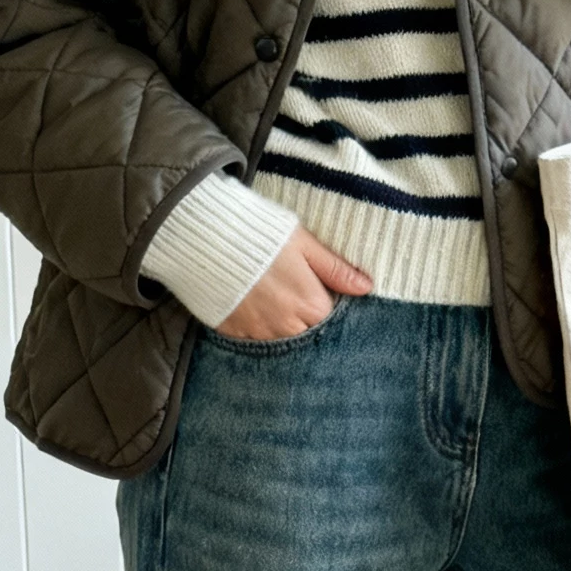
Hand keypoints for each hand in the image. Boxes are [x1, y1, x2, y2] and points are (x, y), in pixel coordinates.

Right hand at [216, 228, 370, 339]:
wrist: (204, 237)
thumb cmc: (259, 233)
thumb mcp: (303, 243)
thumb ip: (335, 269)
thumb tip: (366, 287)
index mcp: (311, 305)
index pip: (329, 314)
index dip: (321, 297)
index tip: (311, 282)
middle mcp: (287, 326)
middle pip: (306, 330)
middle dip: (302, 314)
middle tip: (286, 286)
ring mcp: (258, 332)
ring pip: (280, 337)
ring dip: (279, 322)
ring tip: (266, 293)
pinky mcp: (232, 332)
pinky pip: (251, 337)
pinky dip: (253, 324)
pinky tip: (248, 302)